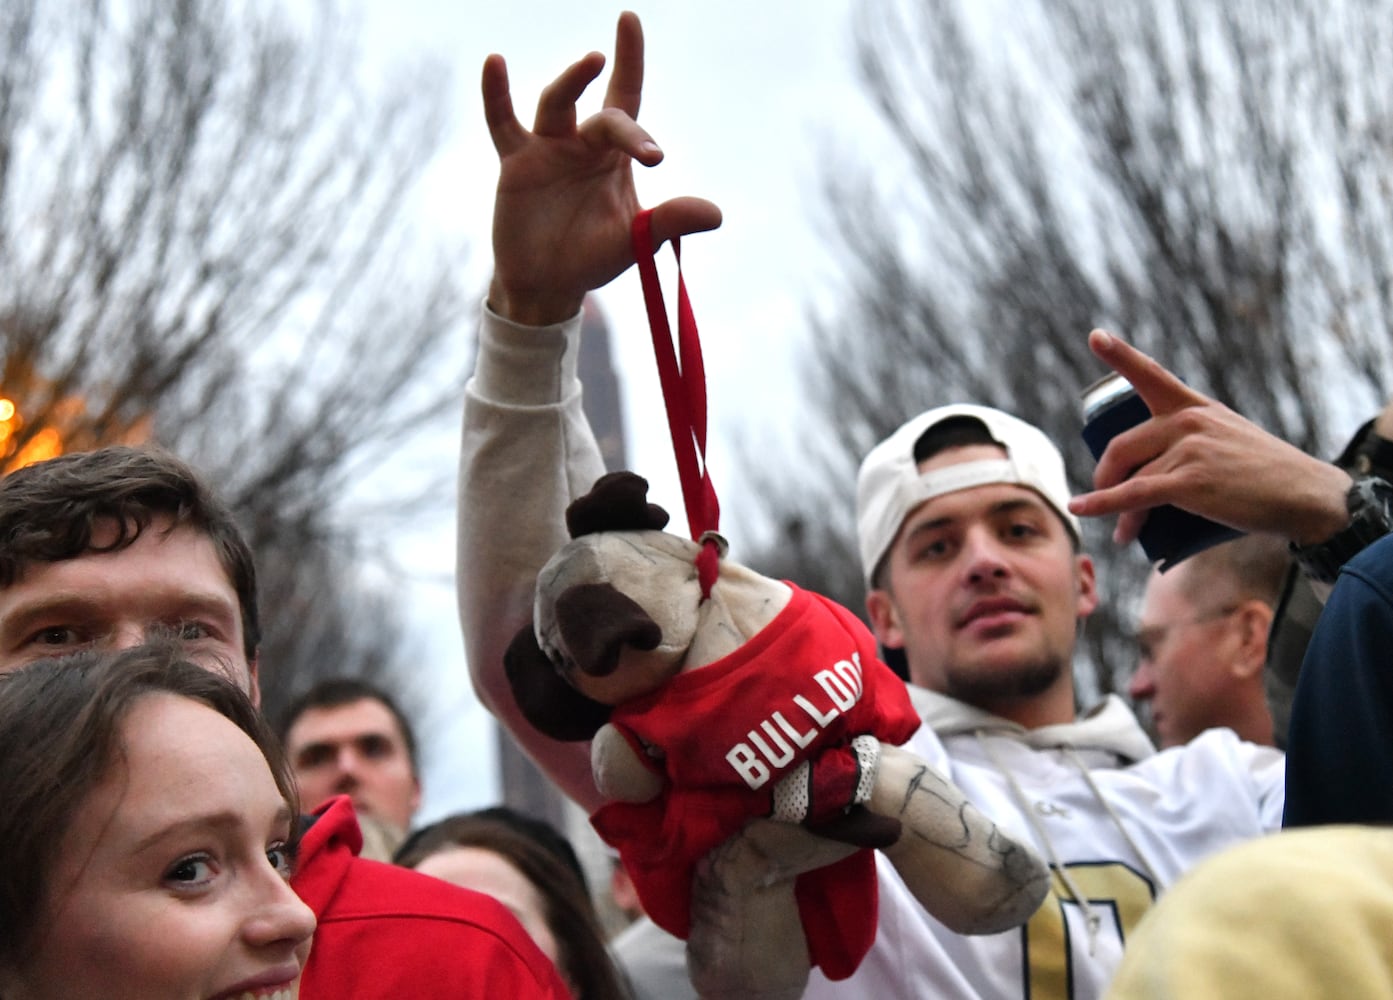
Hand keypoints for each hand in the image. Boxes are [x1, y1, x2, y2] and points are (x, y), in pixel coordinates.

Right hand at [482, 11, 721, 325]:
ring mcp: (546, 148)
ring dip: (574, 81)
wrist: (547, 285)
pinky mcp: (516, 164)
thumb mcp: (634, 240)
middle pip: (605, 115)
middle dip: (627, 129)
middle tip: (649, 154)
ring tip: (594, 60)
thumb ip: (670, 221)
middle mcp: (582, 142)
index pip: (627, 97)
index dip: (630, 58)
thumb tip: (716, 214)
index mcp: (614, 155)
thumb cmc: (592, 257)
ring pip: (558, 103)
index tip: (630, 21)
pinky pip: (503, 123)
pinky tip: (495, 62)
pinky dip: (496, 94)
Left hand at [1068, 329, 1351, 546]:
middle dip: (1106, 475)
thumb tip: (1149, 472)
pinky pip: (1133, 494)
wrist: (1305, 495)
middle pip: (1122, 445)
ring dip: (1116, 509)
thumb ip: (1191, 442)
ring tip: (1123, 532)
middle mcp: (1188, 421)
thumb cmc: (1266, 475)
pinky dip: (1103, 505)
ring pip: (1130, 479)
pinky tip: (1081, 509)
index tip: (1095, 336)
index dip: (1119, 355)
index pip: (1151, 374)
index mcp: (1195, 407)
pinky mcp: (1190, 481)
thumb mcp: (1227, 439)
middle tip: (1105, 496)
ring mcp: (1188, 449)